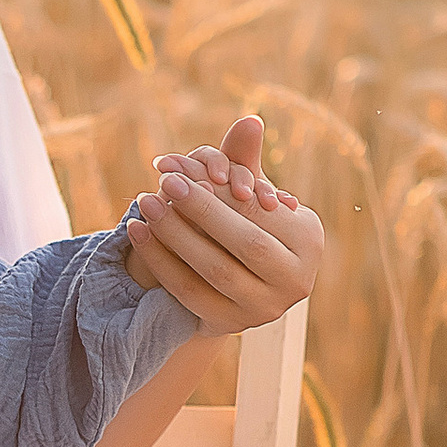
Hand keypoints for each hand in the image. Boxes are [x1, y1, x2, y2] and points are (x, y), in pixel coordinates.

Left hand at [127, 113, 323, 333]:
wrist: (235, 282)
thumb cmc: (245, 223)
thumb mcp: (248, 193)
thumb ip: (245, 159)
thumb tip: (248, 120)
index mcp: (310, 241)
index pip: (260, 211)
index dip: (219, 190)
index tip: (181, 168)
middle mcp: (296, 281)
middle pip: (243, 242)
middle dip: (199, 210)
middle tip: (163, 182)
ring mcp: (263, 310)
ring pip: (213, 269)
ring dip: (174, 233)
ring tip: (145, 202)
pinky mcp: (230, 326)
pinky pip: (188, 292)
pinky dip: (159, 260)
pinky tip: (137, 232)